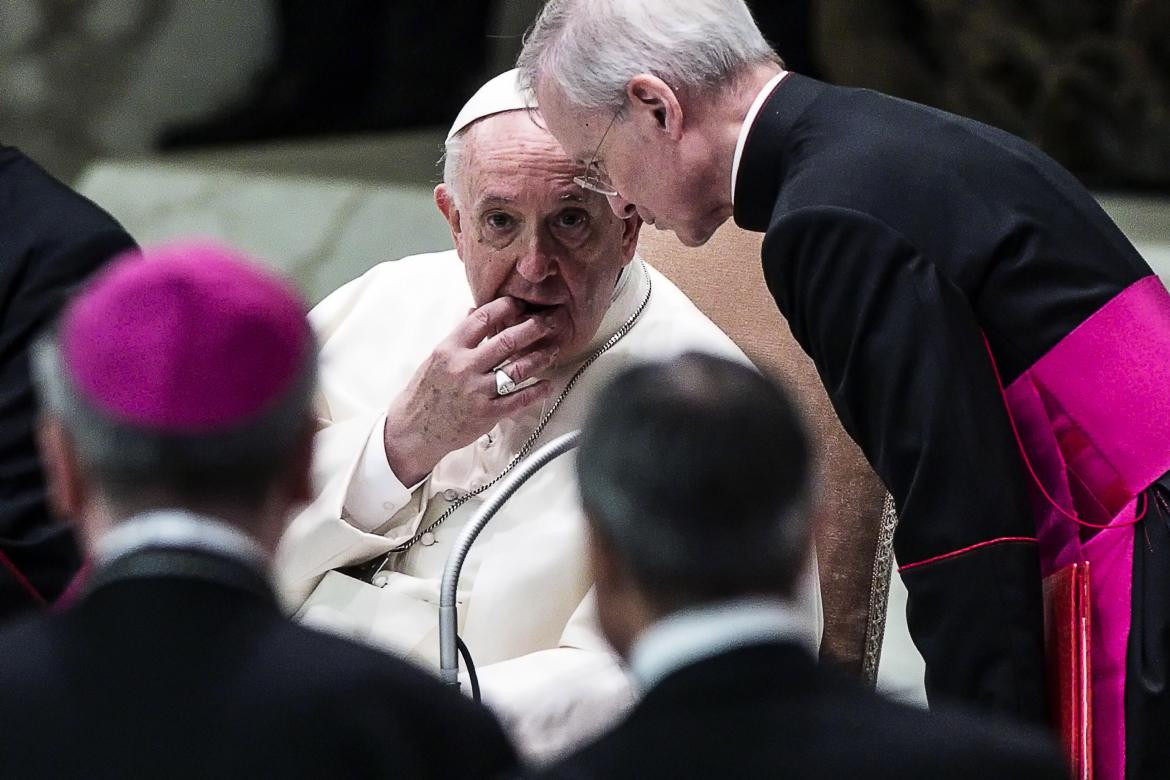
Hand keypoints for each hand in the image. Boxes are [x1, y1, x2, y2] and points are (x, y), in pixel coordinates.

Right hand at [383, 297, 556, 484]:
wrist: (413, 430)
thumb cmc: (425, 393)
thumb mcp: (437, 358)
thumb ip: (460, 336)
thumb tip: (475, 311)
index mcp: (449, 349)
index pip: (481, 319)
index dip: (505, 308)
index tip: (521, 303)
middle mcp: (464, 368)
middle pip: (506, 341)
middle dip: (532, 328)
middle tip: (549, 321)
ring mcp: (477, 392)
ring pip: (517, 370)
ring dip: (539, 357)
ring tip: (553, 349)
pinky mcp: (487, 414)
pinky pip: (518, 400)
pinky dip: (537, 391)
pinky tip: (548, 384)